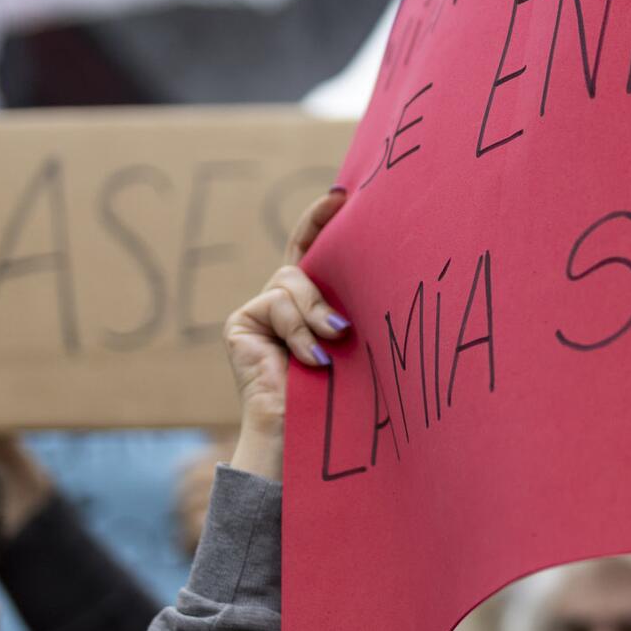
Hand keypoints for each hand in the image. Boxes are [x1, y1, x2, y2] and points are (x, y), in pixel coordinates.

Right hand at [224, 188, 350, 480]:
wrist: (307, 437)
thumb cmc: (344, 395)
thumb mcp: (355, 341)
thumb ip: (353, 307)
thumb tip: (389, 264)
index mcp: (315, 305)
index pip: (316, 251)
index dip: (323, 219)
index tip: (344, 193)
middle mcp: (286, 302)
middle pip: (304, 261)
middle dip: (325, 257)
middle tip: (345, 250)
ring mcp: (261, 312)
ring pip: (292, 282)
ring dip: (316, 313)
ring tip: (335, 342)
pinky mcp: (241, 324)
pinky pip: (275, 304)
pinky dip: (298, 329)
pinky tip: (313, 359)